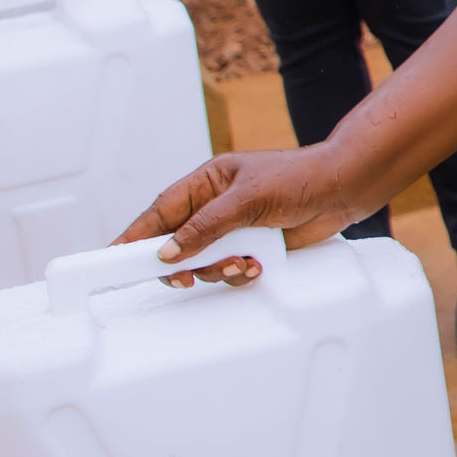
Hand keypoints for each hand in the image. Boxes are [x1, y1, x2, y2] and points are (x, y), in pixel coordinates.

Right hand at [118, 145, 384, 254]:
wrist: (343, 190)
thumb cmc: (298, 178)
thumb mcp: (247, 199)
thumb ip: (206, 227)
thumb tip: (169, 251)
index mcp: (206, 183)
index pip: (161, 211)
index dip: (136, 234)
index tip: (113, 255)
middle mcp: (215, 207)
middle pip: (177, 243)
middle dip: (182, 263)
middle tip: (185, 278)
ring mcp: (234, 229)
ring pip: (204, 262)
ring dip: (218, 269)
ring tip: (243, 263)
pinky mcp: (253, 247)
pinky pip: (230, 269)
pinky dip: (240, 273)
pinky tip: (257, 266)